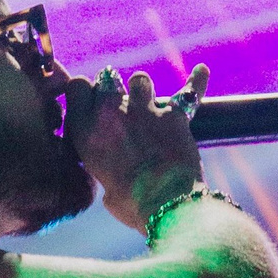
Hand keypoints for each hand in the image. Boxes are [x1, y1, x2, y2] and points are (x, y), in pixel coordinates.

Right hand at [62, 65, 205, 236]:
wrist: (165, 207)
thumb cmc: (131, 204)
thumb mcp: (102, 185)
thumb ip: (104, 167)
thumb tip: (112, 174)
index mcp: (84, 129)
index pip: (76, 86)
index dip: (85, 92)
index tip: (90, 104)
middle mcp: (110, 112)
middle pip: (105, 78)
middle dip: (111, 90)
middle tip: (117, 109)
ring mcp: (143, 110)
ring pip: (139, 79)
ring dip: (142, 89)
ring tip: (147, 101)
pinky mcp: (174, 114)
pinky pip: (188, 90)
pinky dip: (196, 81)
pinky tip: (202, 71)